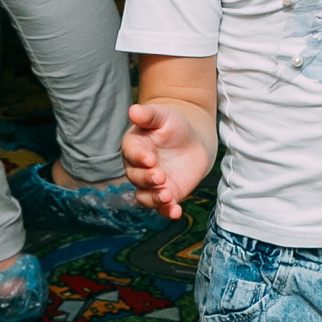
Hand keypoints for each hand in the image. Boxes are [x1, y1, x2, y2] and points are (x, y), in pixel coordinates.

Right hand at [121, 102, 209, 220]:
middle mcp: (137, 168)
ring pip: (144, 196)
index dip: (139, 157)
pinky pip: (161, 207)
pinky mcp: (164, 195)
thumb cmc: (172, 126)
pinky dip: (167, 211)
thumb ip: (149, 115)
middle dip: (147, 178)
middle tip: (160, 176)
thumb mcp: (163, 116)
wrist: (190, 142)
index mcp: (134, 146)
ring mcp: (150, 184)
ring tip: (167, 196)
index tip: (150, 159)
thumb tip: (133, 109)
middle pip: (136, 177)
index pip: (132, 153)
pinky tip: (176, 212)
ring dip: (154, 198)